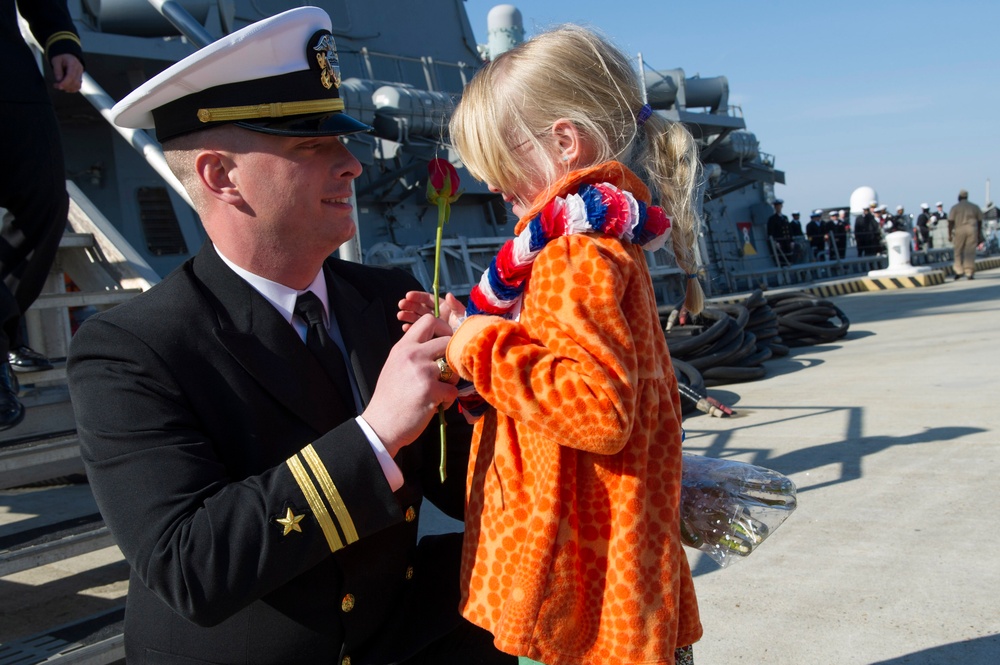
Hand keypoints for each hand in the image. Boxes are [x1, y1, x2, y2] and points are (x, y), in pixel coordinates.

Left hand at [51, 54, 83, 92]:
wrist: (67, 56)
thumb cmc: (61, 58)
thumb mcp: (56, 61)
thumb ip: (57, 70)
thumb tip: (59, 80)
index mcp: (73, 63)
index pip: (71, 76)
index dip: (65, 83)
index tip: (58, 86)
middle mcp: (79, 69)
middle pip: (75, 82)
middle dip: (65, 86)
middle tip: (55, 85)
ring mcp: (81, 74)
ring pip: (77, 86)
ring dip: (68, 88)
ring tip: (60, 86)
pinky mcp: (80, 78)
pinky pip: (78, 86)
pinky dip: (71, 89)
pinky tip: (65, 87)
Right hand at [361, 314, 457, 456]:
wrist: (380, 425)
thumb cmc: (389, 398)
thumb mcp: (395, 366)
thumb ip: (413, 352)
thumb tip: (438, 344)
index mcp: (403, 347)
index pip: (429, 321)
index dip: (443, 329)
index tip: (444, 342)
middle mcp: (412, 354)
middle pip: (447, 340)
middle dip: (452, 356)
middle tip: (446, 372)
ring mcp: (422, 371)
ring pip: (453, 367)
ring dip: (450, 381)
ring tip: (437, 392)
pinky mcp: (431, 390)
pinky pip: (453, 390)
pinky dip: (447, 400)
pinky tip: (435, 406)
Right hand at [397, 291, 465, 331]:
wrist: (468, 348)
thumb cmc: (469, 330)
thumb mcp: (463, 317)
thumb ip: (456, 306)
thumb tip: (448, 294)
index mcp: (444, 308)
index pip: (428, 299)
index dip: (418, 296)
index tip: (408, 295)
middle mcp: (437, 316)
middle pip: (420, 307)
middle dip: (410, 305)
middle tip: (401, 305)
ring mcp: (433, 327)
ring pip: (418, 319)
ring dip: (408, 316)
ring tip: (400, 316)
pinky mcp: (430, 337)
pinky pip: (419, 331)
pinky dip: (412, 329)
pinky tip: (405, 328)